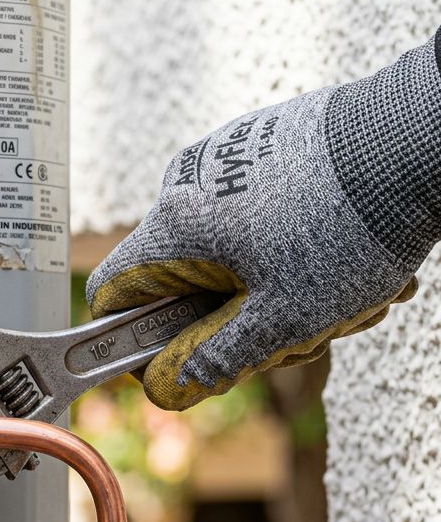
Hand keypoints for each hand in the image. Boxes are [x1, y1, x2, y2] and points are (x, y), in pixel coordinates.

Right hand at [87, 30, 440, 409]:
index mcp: (175, 225)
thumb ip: (217, 359)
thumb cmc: (351, 227)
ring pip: (223, 252)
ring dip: (270, 286)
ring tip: (337, 290)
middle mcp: (185, 183)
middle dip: (232, 317)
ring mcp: (222, 157)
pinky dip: (286, 245)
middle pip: (179, 281)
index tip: (178, 358)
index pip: (112, 294)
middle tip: (294, 330)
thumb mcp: (286, 317)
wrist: (419, 134)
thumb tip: (168, 387)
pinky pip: (251, 214)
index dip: (135, 339)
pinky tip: (338, 249)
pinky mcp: (259, 143)